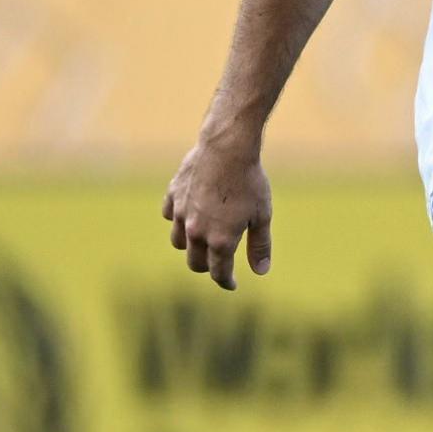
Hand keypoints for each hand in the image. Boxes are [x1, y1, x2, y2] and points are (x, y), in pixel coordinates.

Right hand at [162, 140, 271, 290]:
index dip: (226, 281)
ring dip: (189, 246)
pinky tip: (188, 213)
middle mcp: (196, 232)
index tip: (232, 283)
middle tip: (217, 263)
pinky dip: (177, 218)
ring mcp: (181, 214)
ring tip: (202, 239)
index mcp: (220, 241)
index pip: (219, 273)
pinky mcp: (173, 195)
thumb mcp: (262, 215)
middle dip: (207, 267)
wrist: (228, 148)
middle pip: (195, 262)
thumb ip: (260, 246)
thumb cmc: (250, 181)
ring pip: (178, 242)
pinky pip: (170, 215)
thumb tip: (261, 271)